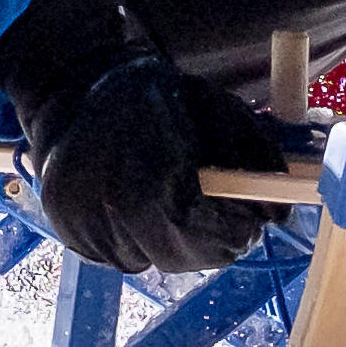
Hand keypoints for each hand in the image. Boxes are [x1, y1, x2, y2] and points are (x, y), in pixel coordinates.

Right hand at [0, 0, 290, 273]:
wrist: (79, 85)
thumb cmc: (158, 96)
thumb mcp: (220, 110)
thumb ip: (258, 159)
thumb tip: (278, 216)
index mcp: (150, 171)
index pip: (203, 233)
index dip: (232, 233)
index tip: (247, 222)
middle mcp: (108, 204)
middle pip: (176, 257)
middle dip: (206, 245)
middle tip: (218, 222)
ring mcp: (82, 220)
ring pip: (146, 261)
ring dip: (168, 243)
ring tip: (169, 203)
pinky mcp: (67, 229)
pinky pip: (117, 256)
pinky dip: (137, 242)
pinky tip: (138, 208)